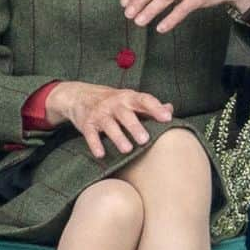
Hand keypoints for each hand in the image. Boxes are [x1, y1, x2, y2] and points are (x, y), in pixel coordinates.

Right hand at [45, 81, 173, 157]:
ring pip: (109, 125)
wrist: (79, 95)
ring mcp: (100, 113)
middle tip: (145, 140)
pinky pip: (90, 134)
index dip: (156, 108)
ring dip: (118, 137)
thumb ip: (149, 106)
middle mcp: (114, 104)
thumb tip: (170, 109)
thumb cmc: (113, 101)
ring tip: (127, 150)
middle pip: (126, 114)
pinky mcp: (87, 123)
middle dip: (135, 127)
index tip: (167, 118)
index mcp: (129, 97)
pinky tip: (101, 154)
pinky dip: (95, 144)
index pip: (144, 100)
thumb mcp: (130, 99)